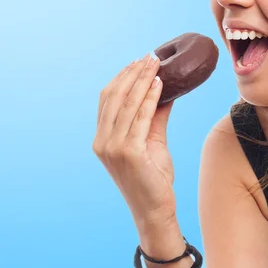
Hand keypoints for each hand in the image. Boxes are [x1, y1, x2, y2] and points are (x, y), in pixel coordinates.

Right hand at [92, 54, 176, 237]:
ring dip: (143, 80)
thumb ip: (153, 117)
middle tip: (150, 57)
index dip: (122, 77)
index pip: (107, 99)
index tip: (138, 62)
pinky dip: (150, 98)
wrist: (155, 210)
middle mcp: (102, 141)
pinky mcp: (128, 153)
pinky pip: (140, 118)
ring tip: (157, 64)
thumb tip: (164, 90)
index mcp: (102, 138)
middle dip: (134, 73)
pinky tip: (161, 85)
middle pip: (115, 97)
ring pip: (127, 104)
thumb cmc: (153, 178)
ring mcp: (112, 148)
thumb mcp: (152, 142)